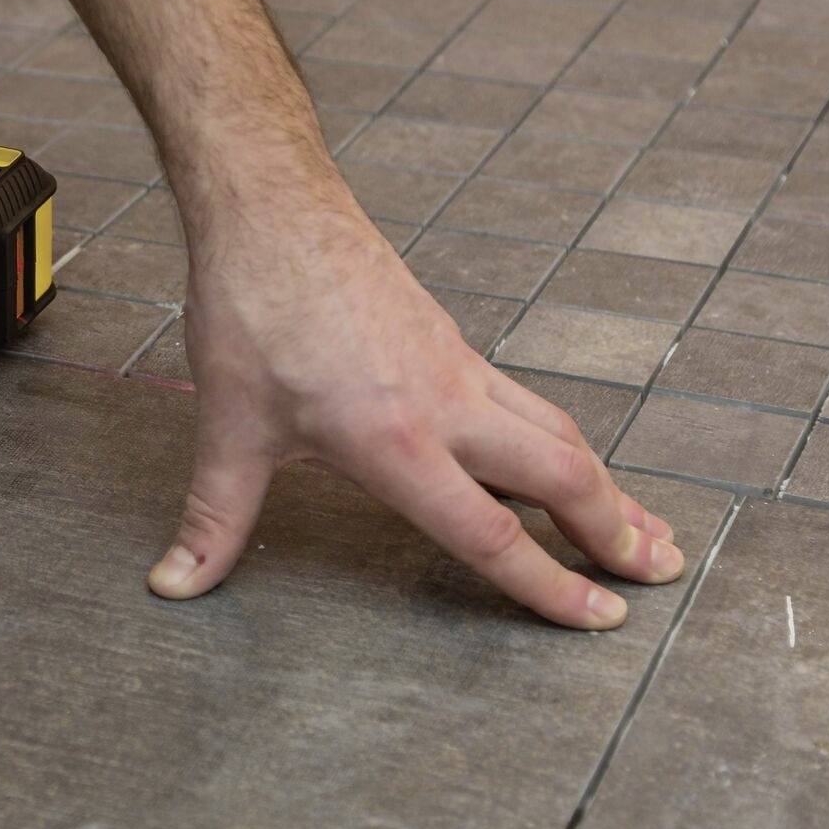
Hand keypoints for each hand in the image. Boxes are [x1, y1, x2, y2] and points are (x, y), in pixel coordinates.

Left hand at [149, 204, 684, 627]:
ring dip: (602, 485)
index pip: (489, 531)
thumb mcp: (226, 425)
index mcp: (394, 438)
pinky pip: (525, 404)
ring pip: (556, 433)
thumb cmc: (251, 310)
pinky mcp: (450, 344)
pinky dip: (562, 445)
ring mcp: (456, 368)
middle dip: (614, 529)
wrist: (273, 208)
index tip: (601, 620)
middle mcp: (445, 403)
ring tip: (641, 530)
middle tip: (656, 574)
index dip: (547, 585)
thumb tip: (173, 584)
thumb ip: (213, 518)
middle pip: (560, 475)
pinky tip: (564, 466)